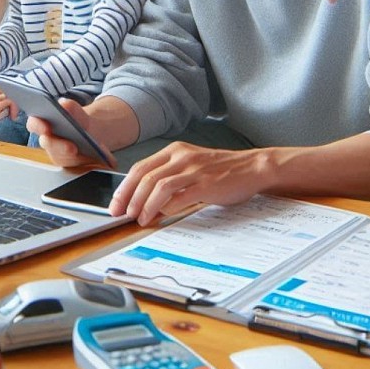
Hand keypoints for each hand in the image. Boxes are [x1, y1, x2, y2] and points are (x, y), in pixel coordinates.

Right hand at [26, 99, 114, 168]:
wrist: (93, 132)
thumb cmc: (80, 121)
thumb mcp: (78, 113)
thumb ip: (71, 109)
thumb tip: (64, 104)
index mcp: (44, 123)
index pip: (34, 124)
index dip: (37, 125)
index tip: (46, 128)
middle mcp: (48, 140)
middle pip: (48, 144)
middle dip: (59, 147)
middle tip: (72, 147)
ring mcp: (58, 153)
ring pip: (62, 157)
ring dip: (76, 156)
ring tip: (93, 150)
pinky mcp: (69, 163)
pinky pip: (76, 164)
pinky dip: (87, 160)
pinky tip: (99, 154)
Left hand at [109, 142, 264, 225]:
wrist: (252, 167)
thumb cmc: (222, 170)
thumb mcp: (191, 165)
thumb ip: (171, 176)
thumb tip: (146, 198)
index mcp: (175, 150)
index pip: (141, 167)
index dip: (125, 187)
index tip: (117, 203)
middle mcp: (182, 156)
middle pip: (145, 176)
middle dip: (129, 197)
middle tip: (122, 214)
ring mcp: (194, 169)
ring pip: (158, 186)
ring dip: (145, 204)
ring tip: (140, 218)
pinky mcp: (206, 184)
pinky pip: (179, 196)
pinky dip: (166, 208)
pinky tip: (161, 216)